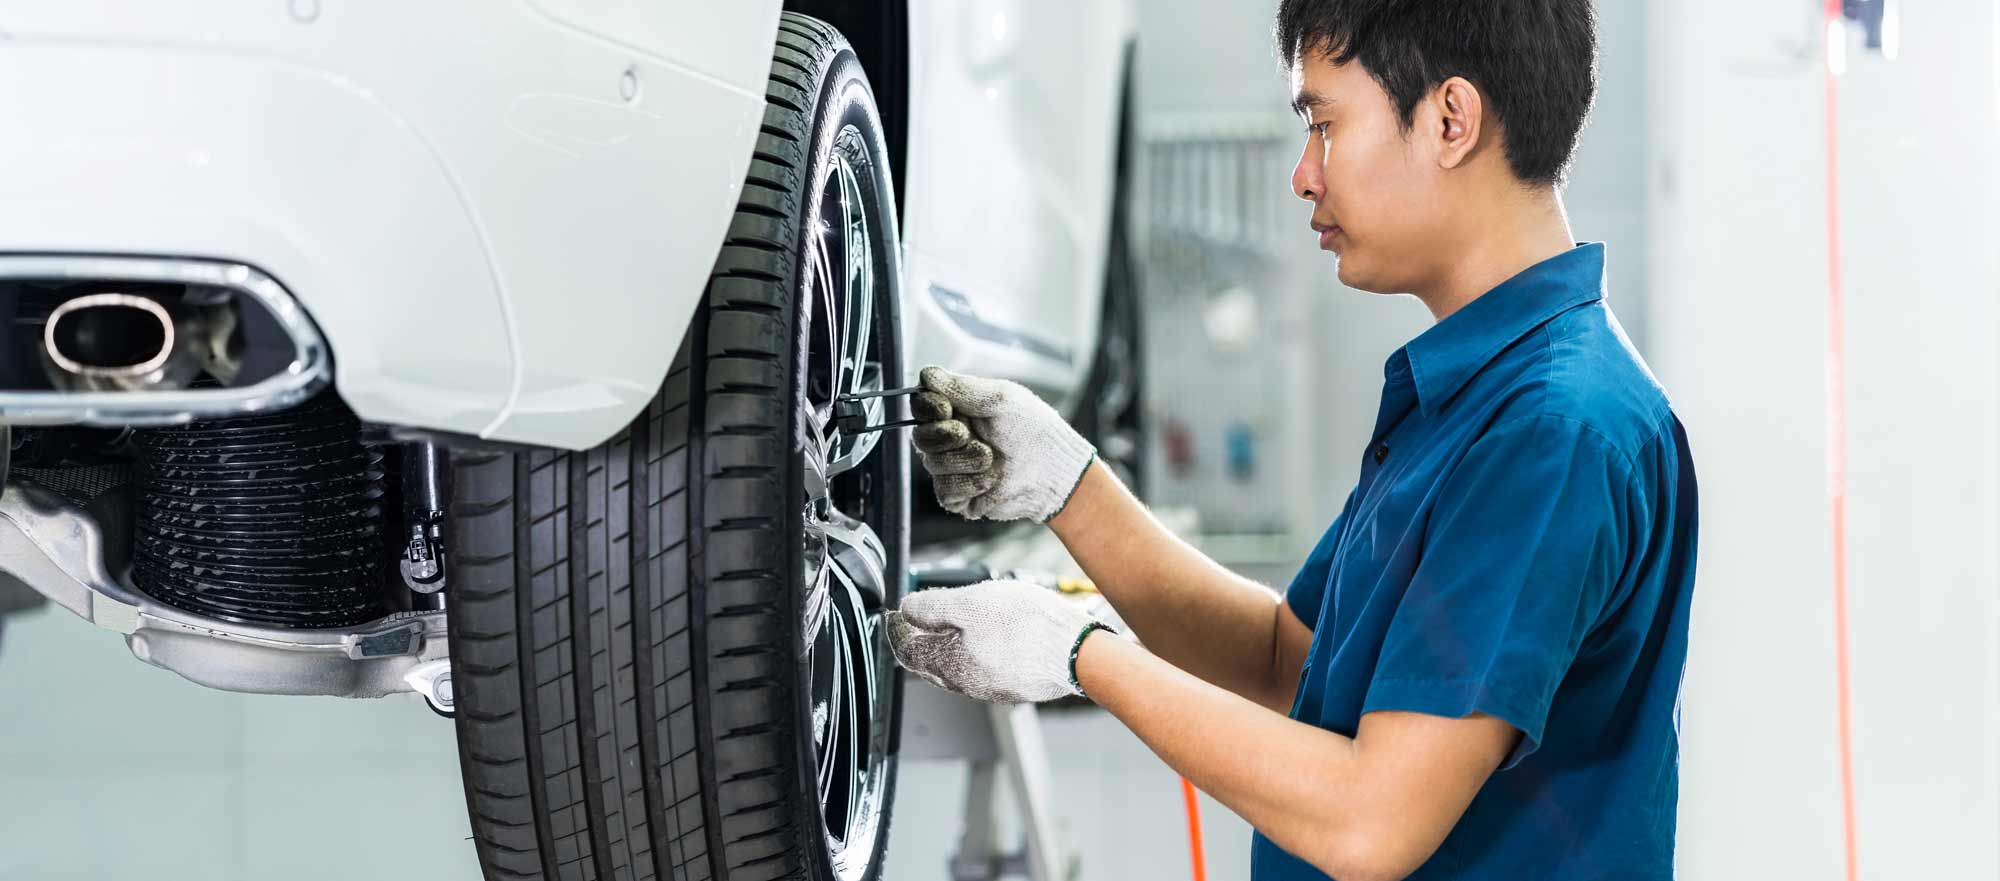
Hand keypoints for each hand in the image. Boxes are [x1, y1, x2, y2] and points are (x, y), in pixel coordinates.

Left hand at [886, 579, 1115, 703]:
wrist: (1078, 652)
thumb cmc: (1026, 625)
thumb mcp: (972, 602)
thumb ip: (933, 606)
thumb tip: (906, 609)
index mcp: (948, 664)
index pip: (908, 651)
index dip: (900, 629)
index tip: (903, 612)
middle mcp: (965, 684)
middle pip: (931, 663)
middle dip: (925, 639)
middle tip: (927, 614)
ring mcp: (991, 689)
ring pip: (959, 668)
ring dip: (953, 646)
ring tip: (962, 621)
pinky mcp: (1015, 687)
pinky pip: (985, 670)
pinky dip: (980, 653)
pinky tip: (994, 635)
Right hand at [911, 366, 1095, 521]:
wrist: (1054, 471)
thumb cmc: (1034, 430)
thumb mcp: (999, 399)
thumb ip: (961, 387)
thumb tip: (927, 375)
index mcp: (958, 411)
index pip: (922, 406)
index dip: (928, 408)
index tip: (946, 409)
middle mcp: (951, 440)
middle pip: (921, 437)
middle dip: (946, 435)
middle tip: (971, 434)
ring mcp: (953, 469)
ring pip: (932, 464)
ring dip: (965, 460)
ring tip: (992, 458)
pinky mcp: (959, 496)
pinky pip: (945, 491)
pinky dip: (969, 484)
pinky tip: (991, 480)